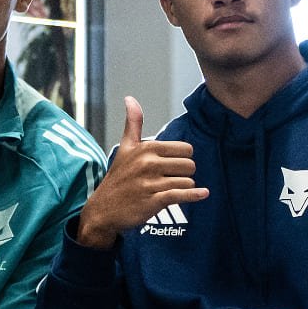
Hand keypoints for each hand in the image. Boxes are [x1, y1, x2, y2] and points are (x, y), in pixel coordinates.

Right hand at [75, 97, 208, 248]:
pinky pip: (182, 195)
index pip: (185, 149)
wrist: (104, 209)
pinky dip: (195, 195)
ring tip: (167, 190)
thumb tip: (130, 98)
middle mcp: (149, 163)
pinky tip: (203, 194)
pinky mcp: (154, 201)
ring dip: (183, 187)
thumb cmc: (119, 178)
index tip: (172, 165)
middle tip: (170, 179)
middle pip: (189, 165)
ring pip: (188, 181)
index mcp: (146, 148)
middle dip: (184, 173)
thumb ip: (133, 123)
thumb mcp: (125, 148)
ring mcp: (151, 183)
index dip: (183, 158)